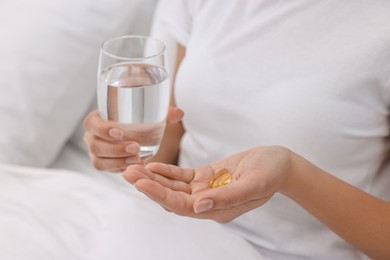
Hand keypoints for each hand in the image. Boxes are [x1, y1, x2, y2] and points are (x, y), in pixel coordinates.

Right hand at [83, 107, 183, 171]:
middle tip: (136, 148)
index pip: (91, 124)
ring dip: (117, 161)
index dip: (102, 129)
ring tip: (137, 159)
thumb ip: (163, 113)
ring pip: (99, 161)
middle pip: (95, 145)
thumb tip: (179, 113)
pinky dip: (118, 168)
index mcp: (97, 119)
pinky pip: (106, 169)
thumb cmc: (136, 119)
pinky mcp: (103, 163)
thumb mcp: (148, 114)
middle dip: (115, 149)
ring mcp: (96, 151)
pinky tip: (133, 165)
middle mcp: (92, 136)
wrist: (131, 131)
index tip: (120, 132)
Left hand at [123, 146, 292, 222]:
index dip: (159, 195)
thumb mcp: (253, 184)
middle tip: (128, 172)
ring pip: (174, 186)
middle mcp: (208, 202)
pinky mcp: (207, 176)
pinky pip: (182, 176)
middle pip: (172, 197)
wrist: (279, 163)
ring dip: (153, 178)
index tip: (140, 183)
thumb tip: (198, 207)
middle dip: (149, 186)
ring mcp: (206, 189)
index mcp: (218, 209)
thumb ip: (226, 198)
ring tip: (133, 167)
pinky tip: (153, 164)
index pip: (181, 206)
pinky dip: (167, 171)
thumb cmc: (270, 173)